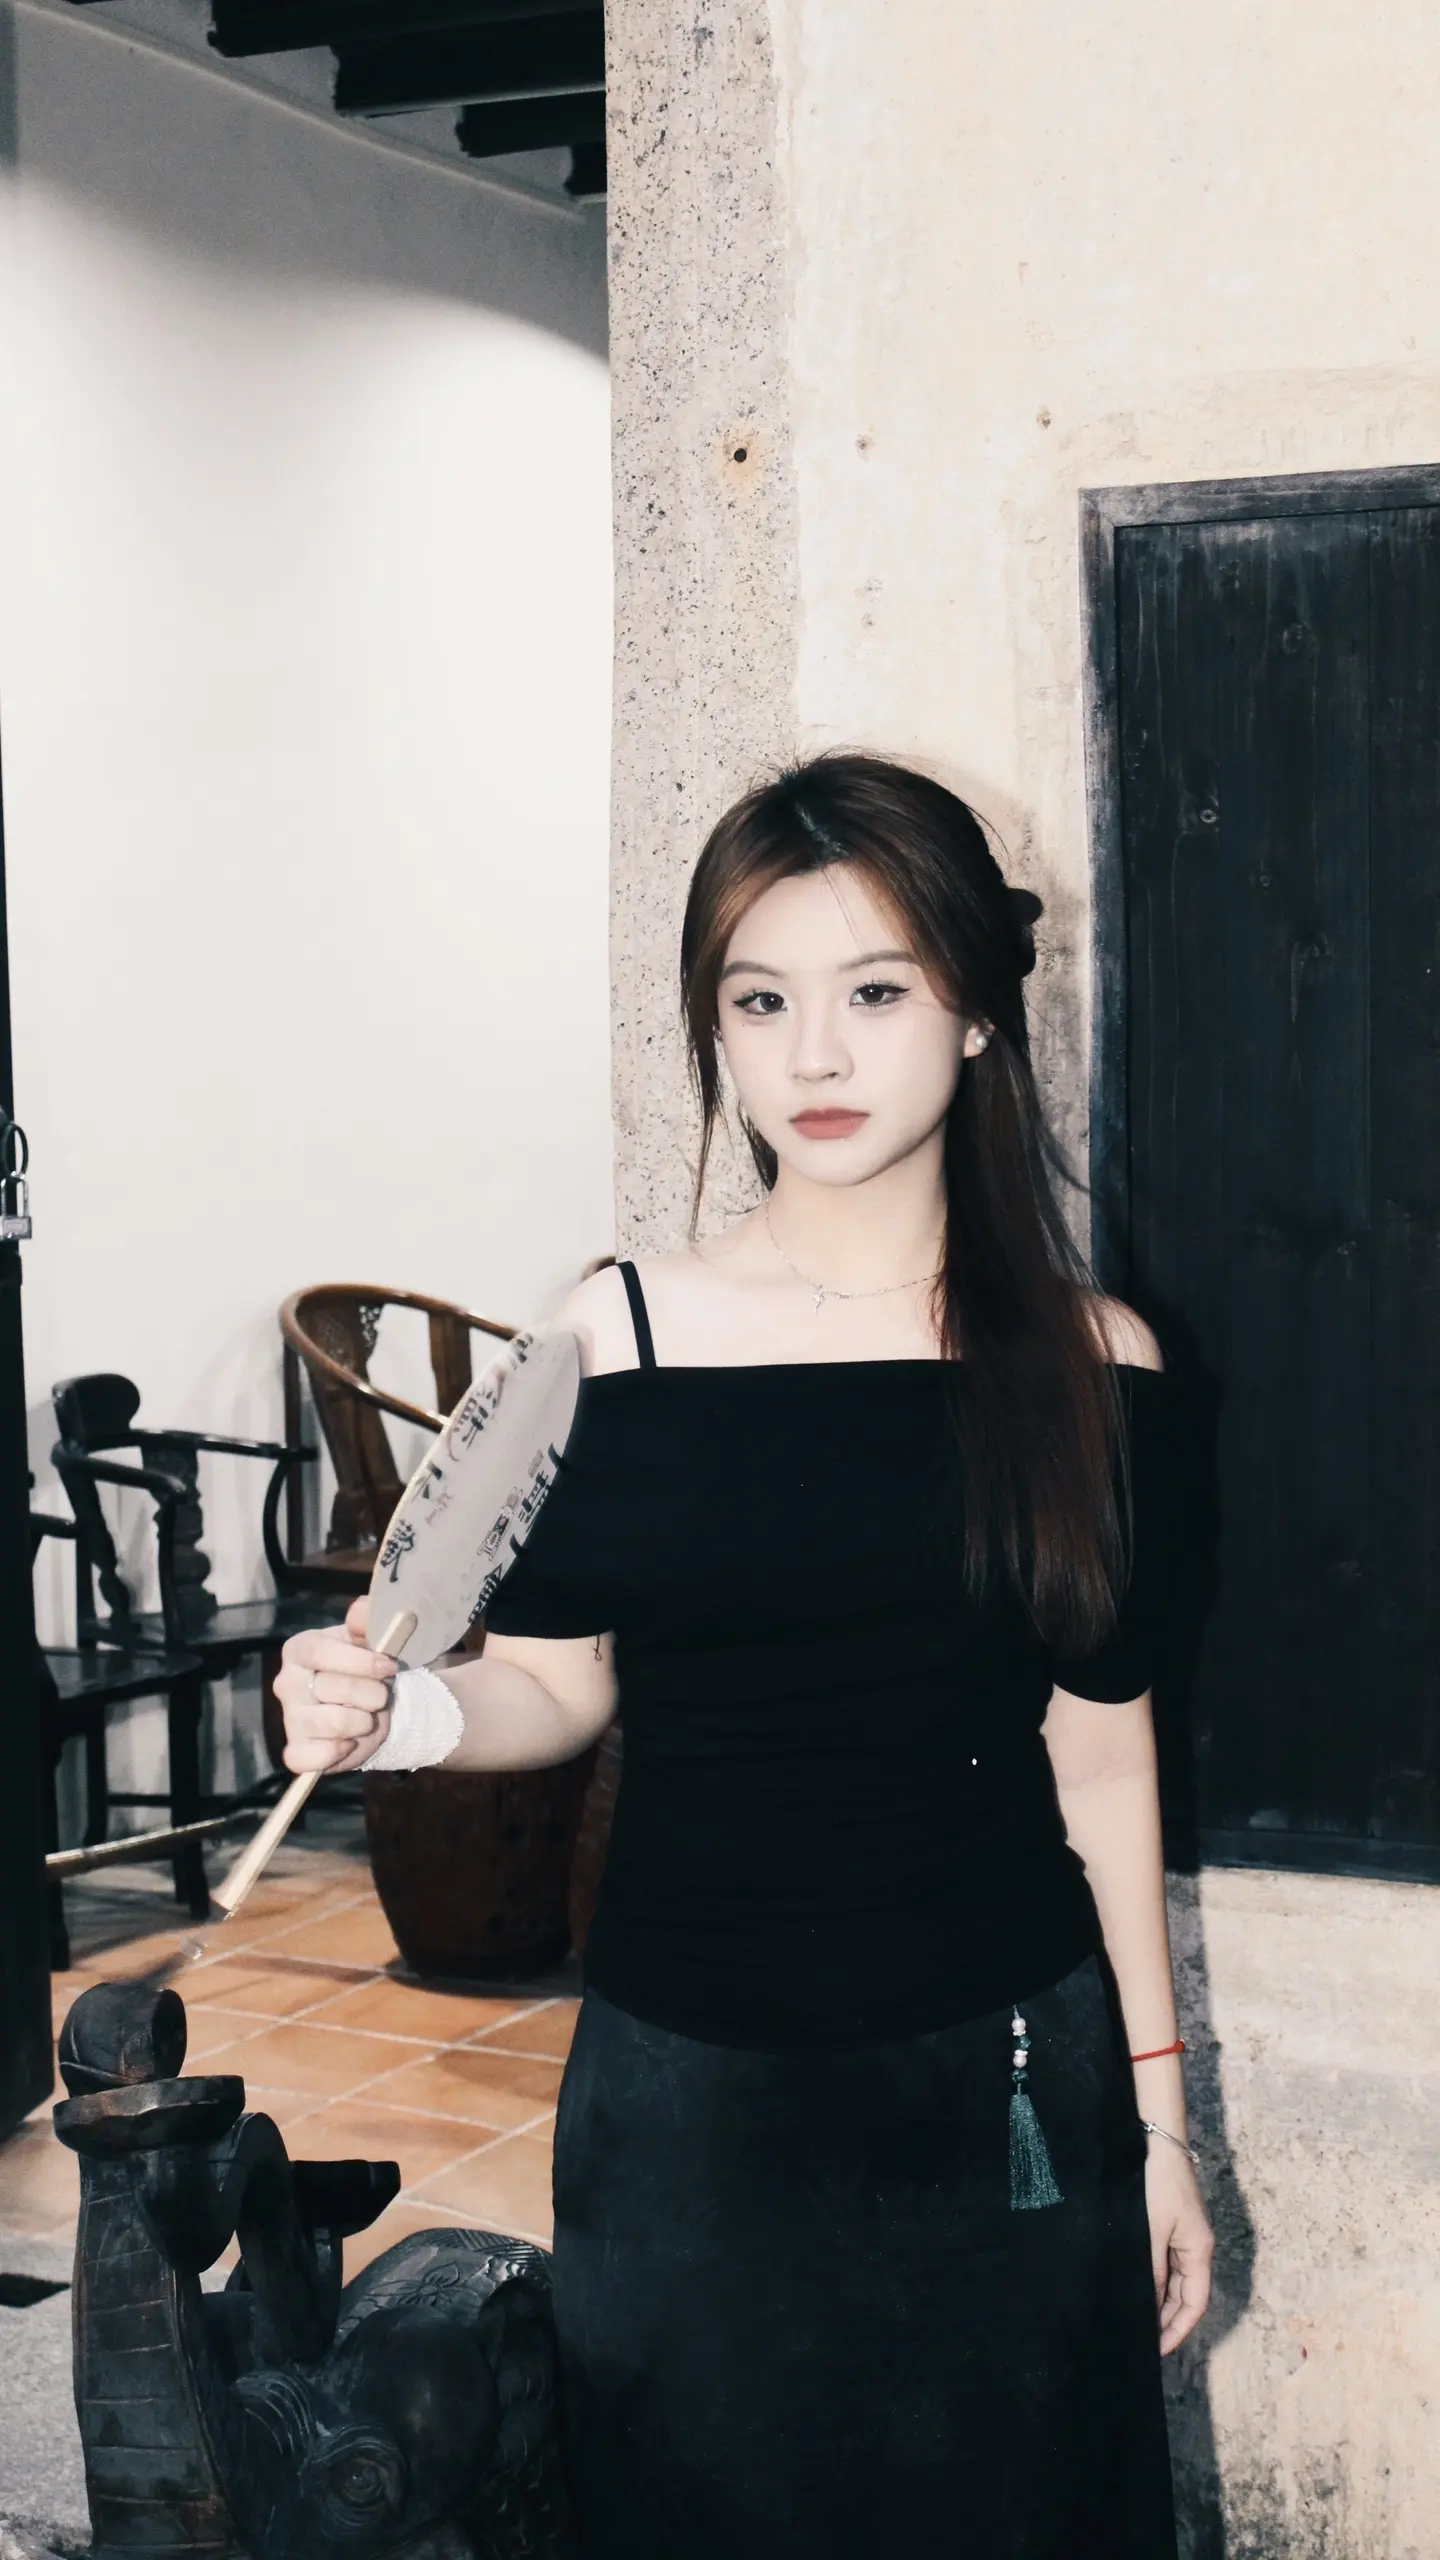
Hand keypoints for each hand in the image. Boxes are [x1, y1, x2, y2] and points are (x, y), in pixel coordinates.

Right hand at [273, 1599, 399, 1775]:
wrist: (375, 1708)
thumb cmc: (368, 1668)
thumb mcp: (372, 1638)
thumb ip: (369, 1619)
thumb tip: (361, 1608)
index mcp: (300, 1649)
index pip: (319, 1651)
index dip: (357, 1661)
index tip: (388, 1666)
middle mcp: (286, 1682)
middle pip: (331, 1687)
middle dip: (370, 1693)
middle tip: (381, 1695)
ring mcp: (290, 1718)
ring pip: (332, 1723)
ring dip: (363, 1721)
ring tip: (366, 1716)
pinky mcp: (296, 1751)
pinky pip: (312, 1758)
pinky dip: (338, 1753)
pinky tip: (348, 1742)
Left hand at [1145, 2139, 1212, 2353]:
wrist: (1154, 2137)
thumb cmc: (1156, 2180)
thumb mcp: (1151, 2230)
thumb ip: (1152, 2269)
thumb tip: (1148, 2306)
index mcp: (1199, 2250)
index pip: (1194, 2304)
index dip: (1177, 2330)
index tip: (1157, 2351)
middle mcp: (1195, 2246)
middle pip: (1186, 2296)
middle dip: (1167, 2322)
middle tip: (1142, 2343)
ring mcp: (1183, 2235)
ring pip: (1175, 2281)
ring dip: (1160, 2302)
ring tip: (1136, 2322)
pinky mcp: (1169, 2224)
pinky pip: (1166, 2264)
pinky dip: (1154, 2281)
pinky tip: (1136, 2288)